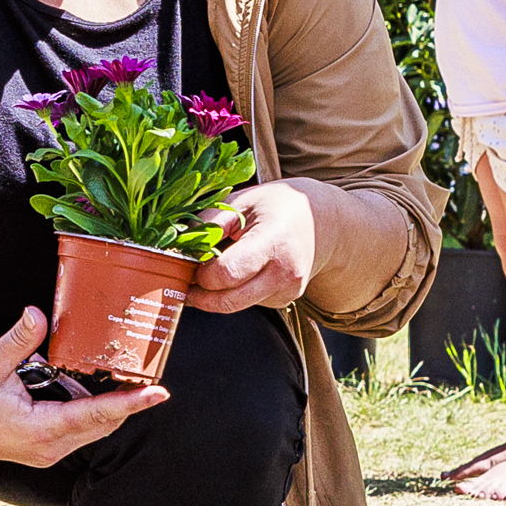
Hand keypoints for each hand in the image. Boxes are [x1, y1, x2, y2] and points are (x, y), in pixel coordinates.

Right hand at [0, 311, 158, 468]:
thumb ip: (18, 340)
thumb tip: (38, 313)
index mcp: (39, 429)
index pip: (95, 414)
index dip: (130, 403)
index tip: (158, 393)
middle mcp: (49, 448)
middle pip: (103, 423)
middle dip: (127, 401)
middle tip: (152, 376)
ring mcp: (47, 452)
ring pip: (93, 429)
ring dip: (108, 405)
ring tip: (126, 377)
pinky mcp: (44, 449)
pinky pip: (79, 430)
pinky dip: (90, 410)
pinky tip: (89, 386)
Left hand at [187, 180, 320, 313]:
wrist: (323, 222)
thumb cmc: (280, 206)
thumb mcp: (244, 200)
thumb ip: (212, 221)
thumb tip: (181, 244)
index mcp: (273, 242)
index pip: (227, 273)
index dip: (199, 274)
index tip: (186, 264)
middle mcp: (285, 272)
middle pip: (228, 301)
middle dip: (200, 295)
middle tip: (183, 280)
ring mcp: (288, 291)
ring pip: (236, 305)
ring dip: (216, 296)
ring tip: (208, 273)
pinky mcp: (286, 300)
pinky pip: (249, 303)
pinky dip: (234, 293)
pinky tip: (235, 274)